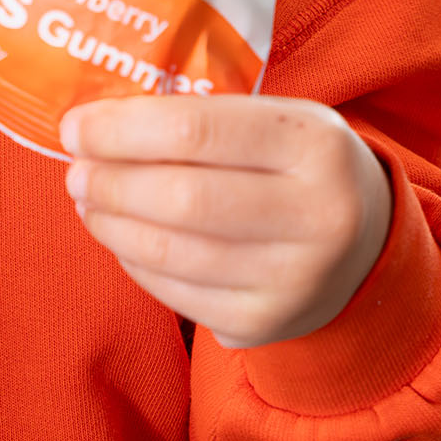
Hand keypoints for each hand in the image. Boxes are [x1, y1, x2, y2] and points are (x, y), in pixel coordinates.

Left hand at [60, 94, 393, 348]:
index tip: (75, 126)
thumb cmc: (297, 164)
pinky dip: (135, 262)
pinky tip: (122, 236)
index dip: (121, 130)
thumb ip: (203, 116)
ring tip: (87, 200)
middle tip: (75, 170)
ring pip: (173, 252)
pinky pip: (177, 294)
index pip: (196, 130)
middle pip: (181, 198)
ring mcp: (294, 279)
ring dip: (112, 223)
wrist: (365, 246)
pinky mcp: (266, 324)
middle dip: (111, 182)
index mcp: (314, 143)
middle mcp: (316, 215)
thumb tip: (98, 124)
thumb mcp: (276, 119)